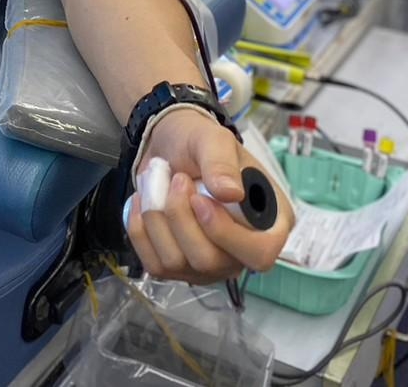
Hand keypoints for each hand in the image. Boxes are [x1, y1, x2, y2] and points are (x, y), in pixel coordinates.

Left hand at [125, 110, 291, 284]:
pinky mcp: (177, 266)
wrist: (168, 146)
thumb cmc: (200, 143)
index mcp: (268, 225)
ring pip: (176, 263)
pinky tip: (144, 201)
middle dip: (182, 218)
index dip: (226, 234)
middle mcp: (240, 253)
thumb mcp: (214, 140)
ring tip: (159, 184)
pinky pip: (154, 263)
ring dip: (157, 219)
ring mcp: (208, 264)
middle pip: (210, 262)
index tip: (199, 199)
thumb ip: (222, 163)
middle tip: (177, 179)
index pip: (258, 253)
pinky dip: (140, 230)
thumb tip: (231, 194)